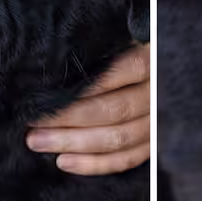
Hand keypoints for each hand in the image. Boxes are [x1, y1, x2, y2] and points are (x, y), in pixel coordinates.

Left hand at [25, 43, 149, 174]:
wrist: (167, 71)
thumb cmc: (132, 48)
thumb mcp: (124, 36)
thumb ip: (104, 45)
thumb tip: (62, 53)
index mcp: (152, 60)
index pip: (119, 73)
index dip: (84, 88)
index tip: (46, 97)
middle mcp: (158, 93)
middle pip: (115, 110)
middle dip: (69, 120)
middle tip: (33, 124)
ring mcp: (159, 121)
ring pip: (119, 139)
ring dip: (75, 144)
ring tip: (39, 143)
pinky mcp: (154, 144)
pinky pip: (127, 160)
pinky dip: (95, 165)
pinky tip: (65, 162)